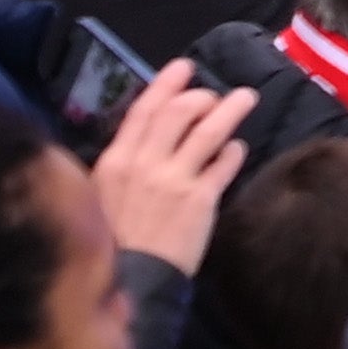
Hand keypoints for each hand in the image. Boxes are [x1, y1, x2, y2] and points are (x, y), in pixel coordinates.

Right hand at [90, 64, 253, 273]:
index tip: (184, 67)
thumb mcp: (100, 197)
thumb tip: (147, 140)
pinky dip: (234, 151)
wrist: (127, 282)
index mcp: (114, 162)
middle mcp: (144, 165)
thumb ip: (123, 167)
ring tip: (247, 98)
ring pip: (209, 131)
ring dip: (231, 109)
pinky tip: (238, 148)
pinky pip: (225, 163)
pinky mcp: (200, 199)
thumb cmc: (110, 243)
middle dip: (201, 96)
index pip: (143, 111)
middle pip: (179, 113)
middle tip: (215, 94)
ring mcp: (174, 180)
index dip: (166, 84)